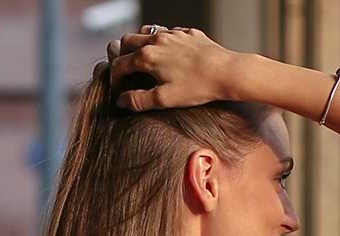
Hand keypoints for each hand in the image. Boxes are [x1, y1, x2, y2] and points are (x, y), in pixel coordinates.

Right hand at [103, 26, 236, 111]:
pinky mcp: (187, 33)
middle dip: (122, 55)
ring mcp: (173, 34)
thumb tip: (121, 101)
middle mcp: (157, 40)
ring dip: (140, 44)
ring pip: (147, 31)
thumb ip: (139, 100)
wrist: (226, 71)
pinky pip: (168, 32)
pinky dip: (161, 41)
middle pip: (128, 41)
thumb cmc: (197, 87)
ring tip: (144, 60)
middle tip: (125, 70)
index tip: (117, 88)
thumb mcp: (164, 99)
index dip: (114, 78)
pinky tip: (169, 54)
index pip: (120, 64)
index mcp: (147, 56)